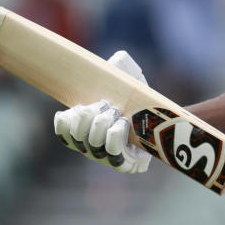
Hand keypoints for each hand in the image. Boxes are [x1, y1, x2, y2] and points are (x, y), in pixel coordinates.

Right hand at [52, 50, 151, 173]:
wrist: (160, 121)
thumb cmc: (136, 102)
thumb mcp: (121, 85)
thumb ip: (111, 72)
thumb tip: (111, 59)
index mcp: (83, 129)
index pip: (63, 131)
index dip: (66, 121)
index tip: (79, 106)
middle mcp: (90, 146)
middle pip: (78, 136)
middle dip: (89, 117)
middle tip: (105, 105)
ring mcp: (105, 157)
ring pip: (94, 144)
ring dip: (104, 124)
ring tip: (117, 113)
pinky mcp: (122, 164)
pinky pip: (114, 155)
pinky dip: (116, 136)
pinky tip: (123, 123)